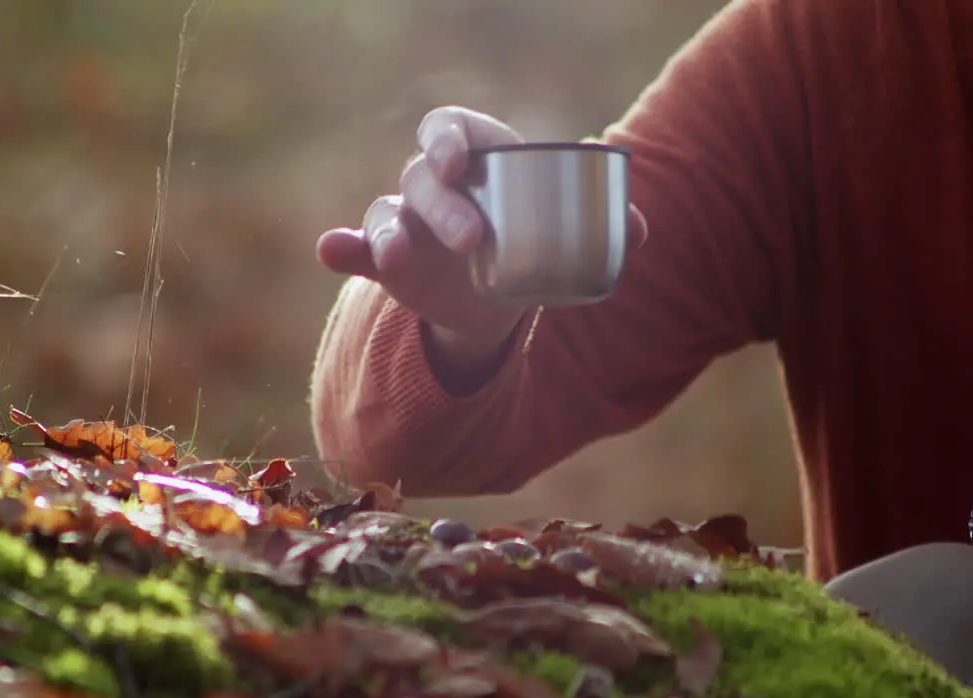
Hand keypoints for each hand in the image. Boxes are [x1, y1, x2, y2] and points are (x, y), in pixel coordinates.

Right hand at [316, 106, 647, 382]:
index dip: (448, 136)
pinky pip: (359, 249)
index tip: (461, 160)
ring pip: (388, 214)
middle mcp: (435, 184)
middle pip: (423, 176)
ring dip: (391, 232)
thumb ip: (605, 225)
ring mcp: (408, 222)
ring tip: (398, 255)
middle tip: (473, 237)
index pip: (451, 128)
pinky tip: (332, 251)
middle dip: (443, 203)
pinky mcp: (390, 261)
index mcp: (476, 159)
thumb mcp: (569, 233)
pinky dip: (343, 248)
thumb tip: (640, 229)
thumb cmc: (535, 241)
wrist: (503, 295)